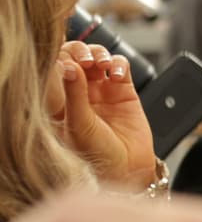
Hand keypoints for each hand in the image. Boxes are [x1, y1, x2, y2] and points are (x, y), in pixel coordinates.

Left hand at [46, 41, 155, 190]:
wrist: (127, 170)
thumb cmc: (97, 156)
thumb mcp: (79, 126)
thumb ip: (73, 94)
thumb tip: (67, 65)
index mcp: (58, 100)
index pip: (52, 68)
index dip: (58, 55)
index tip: (63, 54)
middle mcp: (78, 92)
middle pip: (75, 56)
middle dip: (80, 51)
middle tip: (85, 61)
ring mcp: (101, 90)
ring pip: (97, 57)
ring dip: (99, 54)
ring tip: (102, 65)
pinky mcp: (124, 91)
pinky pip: (121, 67)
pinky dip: (119, 64)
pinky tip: (117, 75)